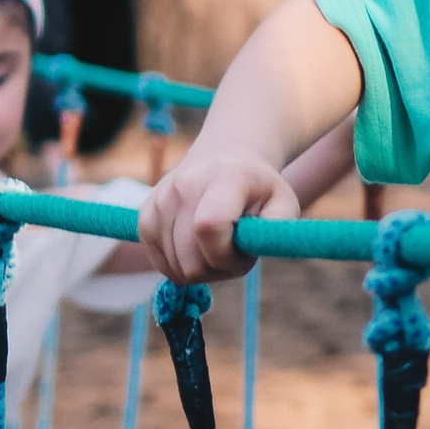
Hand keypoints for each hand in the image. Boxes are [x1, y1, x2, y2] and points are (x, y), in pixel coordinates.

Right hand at [141, 150, 298, 285]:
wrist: (224, 158)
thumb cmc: (258, 189)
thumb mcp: (284, 203)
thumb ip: (278, 230)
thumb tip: (254, 248)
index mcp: (223, 178)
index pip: (208, 227)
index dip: (226, 256)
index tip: (244, 254)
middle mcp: (184, 186)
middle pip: (189, 259)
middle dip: (218, 269)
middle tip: (235, 253)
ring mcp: (160, 200)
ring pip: (175, 268)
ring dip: (201, 270)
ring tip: (217, 247)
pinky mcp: (145, 215)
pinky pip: (160, 264)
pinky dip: (181, 266)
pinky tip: (198, 249)